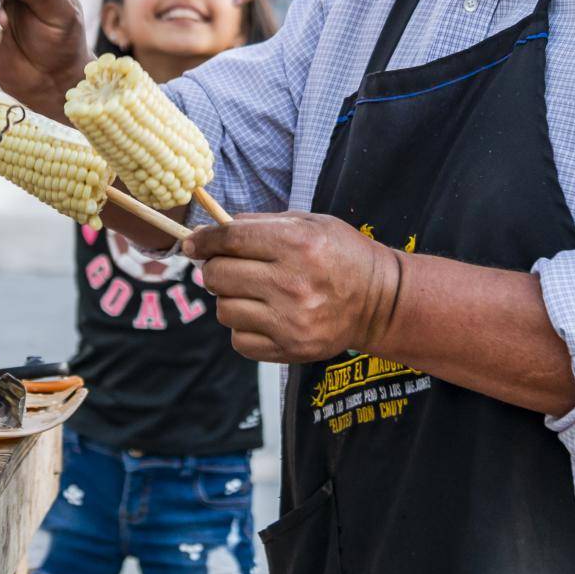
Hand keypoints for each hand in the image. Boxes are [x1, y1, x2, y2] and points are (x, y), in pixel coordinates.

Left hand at [184, 212, 402, 362]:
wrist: (381, 300)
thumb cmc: (341, 254)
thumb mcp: (308, 223)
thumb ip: (259, 224)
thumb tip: (210, 230)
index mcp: (297, 244)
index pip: (229, 239)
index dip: (203, 239)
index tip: (192, 242)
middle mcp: (292, 283)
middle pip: (218, 276)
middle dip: (216, 268)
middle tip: (229, 267)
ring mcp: (292, 321)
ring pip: (224, 310)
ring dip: (231, 299)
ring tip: (254, 293)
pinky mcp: (292, 349)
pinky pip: (239, 341)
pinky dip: (244, 328)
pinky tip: (264, 317)